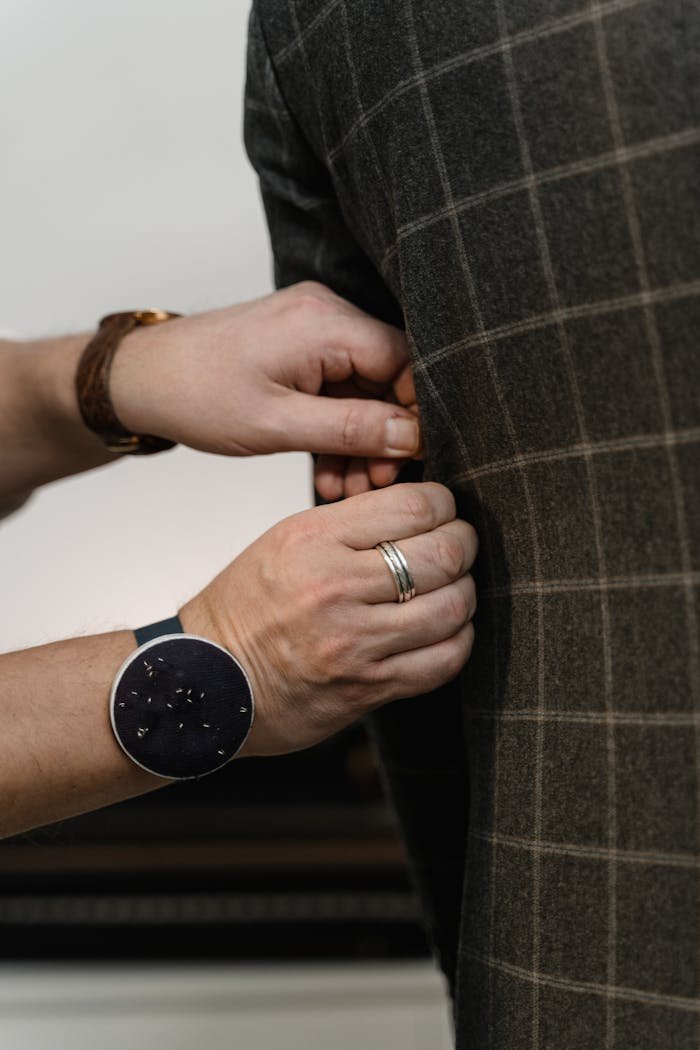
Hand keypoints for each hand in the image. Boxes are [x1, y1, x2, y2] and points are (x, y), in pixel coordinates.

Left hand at [109, 282, 421, 496]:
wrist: (140, 379)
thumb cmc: (196, 394)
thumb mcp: (278, 424)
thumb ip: (351, 429)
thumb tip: (412, 437)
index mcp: (325, 322)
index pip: (405, 362)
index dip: (414, 414)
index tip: (408, 460)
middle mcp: (325, 314)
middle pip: (386, 378)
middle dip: (384, 438)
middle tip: (374, 486)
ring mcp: (312, 330)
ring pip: (363, 391)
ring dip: (359, 442)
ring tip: (347, 489)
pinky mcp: (299, 349)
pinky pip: (337, 390)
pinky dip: (336, 429)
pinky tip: (329, 472)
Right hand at [181, 483, 477, 756]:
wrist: (207, 682)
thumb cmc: (245, 608)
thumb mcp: (284, 541)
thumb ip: (351, 525)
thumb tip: (419, 513)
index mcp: (313, 539)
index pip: (415, 506)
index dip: (444, 505)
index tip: (443, 512)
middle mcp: (335, 588)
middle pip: (443, 555)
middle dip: (463, 546)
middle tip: (458, 547)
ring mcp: (354, 642)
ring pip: (452, 608)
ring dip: (464, 594)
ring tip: (452, 589)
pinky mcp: (368, 687)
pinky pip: (444, 660)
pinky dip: (457, 640)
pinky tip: (445, 631)